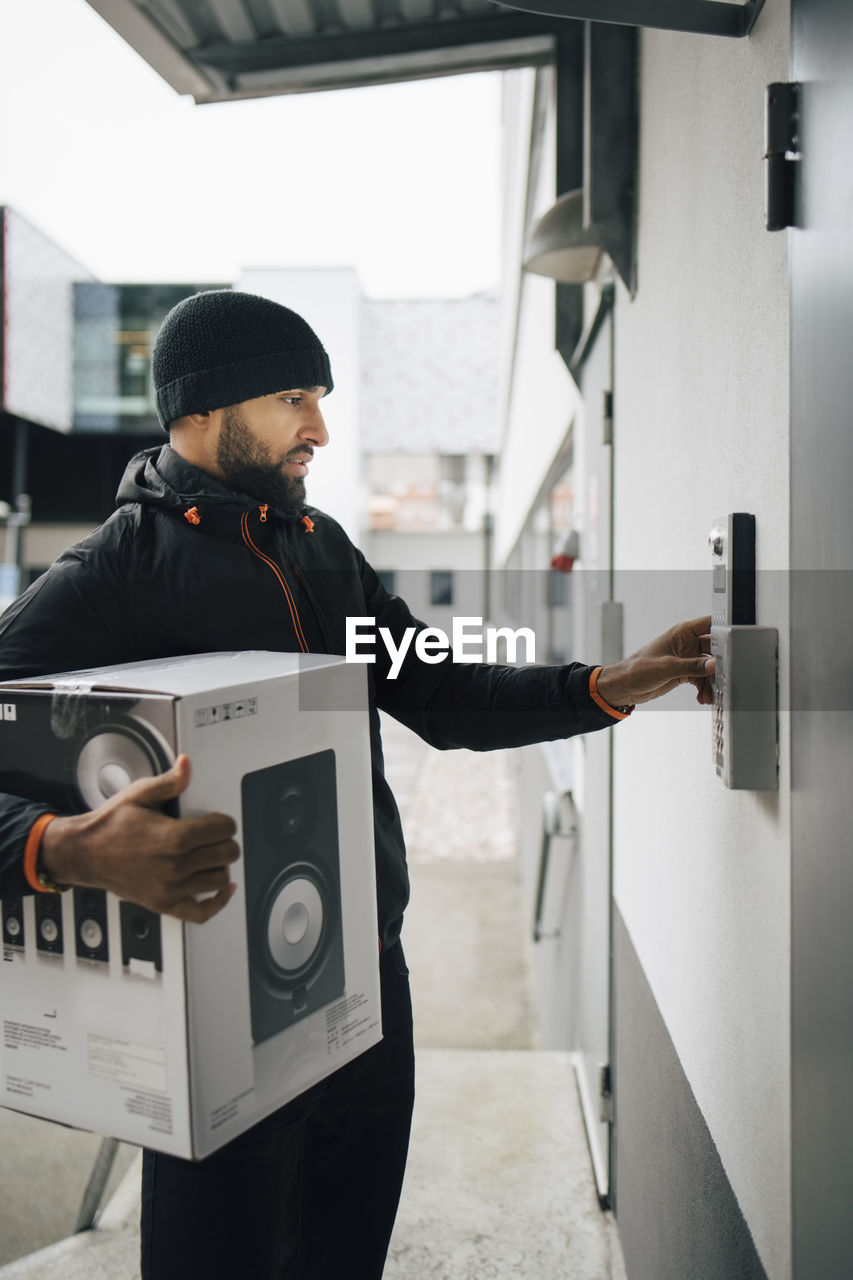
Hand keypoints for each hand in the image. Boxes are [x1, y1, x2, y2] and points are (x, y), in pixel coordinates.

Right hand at [40, 755, 239, 923]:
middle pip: (227, 854)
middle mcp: (175, 865)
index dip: (224, 821)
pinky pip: (201, 913)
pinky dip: (217, 902)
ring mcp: (170, 888)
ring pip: (219, 879)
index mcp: (174, 837)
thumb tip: (186, 765)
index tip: (217, 820)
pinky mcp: (164, 904)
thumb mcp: (139, 795)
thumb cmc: (110, 826)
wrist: (84, 853)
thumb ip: (169, 782)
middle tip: (214, 837)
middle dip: (225, 841)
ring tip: (211, 856)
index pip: (224, 829)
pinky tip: (222, 889)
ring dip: (221, 866)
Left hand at [596, 615, 714, 708]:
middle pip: (714, 649)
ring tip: (709, 694)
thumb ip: (692, 666)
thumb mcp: (667, 667)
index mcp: (681, 633)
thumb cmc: (637, 669)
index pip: (710, 624)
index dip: (725, 629)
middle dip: (720, 663)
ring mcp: (686, 658)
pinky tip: (702, 698)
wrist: (625, 687)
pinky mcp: (685, 672)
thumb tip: (714, 664)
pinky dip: (704, 688)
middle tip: (724, 676)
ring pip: (709, 667)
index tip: (736, 641)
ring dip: (711, 681)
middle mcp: (687, 644)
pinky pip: (702, 678)